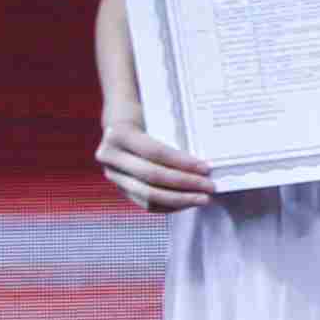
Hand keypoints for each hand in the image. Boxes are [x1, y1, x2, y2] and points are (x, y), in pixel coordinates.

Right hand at [95, 108, 217, 212]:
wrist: (120, 121)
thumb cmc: (145, 114)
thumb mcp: (154, 113)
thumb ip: (173, 129)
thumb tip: (206, 150)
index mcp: (118, 133)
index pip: (154, 152)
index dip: (181, 162)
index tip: (206, 168)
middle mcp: (110, 156)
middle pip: (151, 175)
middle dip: (184, 183)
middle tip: (209, 186)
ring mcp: (113, 174)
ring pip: (148, 195)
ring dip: (179, 199)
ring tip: (202, 198)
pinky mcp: (120, 188)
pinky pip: (146, 203)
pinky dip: (169, 206)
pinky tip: (188, 203)